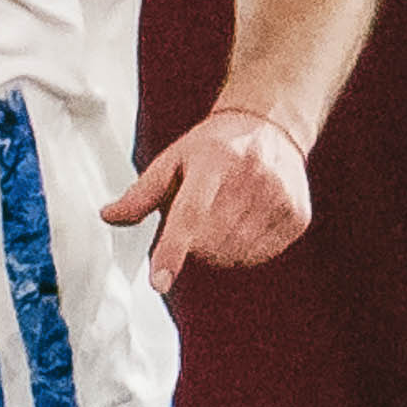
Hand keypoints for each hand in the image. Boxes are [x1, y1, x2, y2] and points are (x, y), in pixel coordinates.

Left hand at [100, 105, 313, 292]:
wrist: (271, 126)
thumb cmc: (216, 146)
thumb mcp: (174, 159)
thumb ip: (142, 193)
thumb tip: (109, 216)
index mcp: (215, 161)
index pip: (190, 214)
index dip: (173, 250)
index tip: (159, 281)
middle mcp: (251, 177)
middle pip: (210, 242)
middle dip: (194, 243)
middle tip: (198, 217)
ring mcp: (278, 197)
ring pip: (235, 253)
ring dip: (218, 250)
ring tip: (221, 217)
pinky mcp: (297, 215)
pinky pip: (261, 255)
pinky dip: (244, 251)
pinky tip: (243, 224)